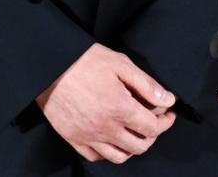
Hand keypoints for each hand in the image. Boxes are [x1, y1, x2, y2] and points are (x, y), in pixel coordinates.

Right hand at [35, 42, 176, 163]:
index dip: (166, 121)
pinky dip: (109, 152)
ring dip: (133, 146)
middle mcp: (105, 128)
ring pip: (120, 156)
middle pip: (139, 146)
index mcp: (119, 108)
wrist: (49, 64)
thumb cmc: (84, 60)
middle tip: (155, 121)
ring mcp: (88, 136)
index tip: (169, 113)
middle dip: (153, 135)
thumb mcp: (120, 63)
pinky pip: (97, 157)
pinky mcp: (73, 139)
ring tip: (135, 131)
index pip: (152, 127)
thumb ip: (146, 84)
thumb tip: (168, 99)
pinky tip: (112, 138)